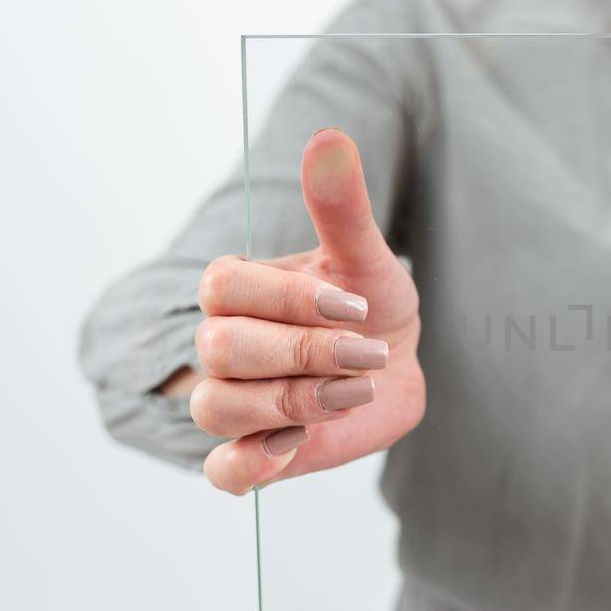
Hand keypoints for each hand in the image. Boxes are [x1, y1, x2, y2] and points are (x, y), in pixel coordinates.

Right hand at [188, 128, 425, 493]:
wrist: (393, 364)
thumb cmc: (369, 305)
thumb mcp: (365, 255)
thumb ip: (341, 205)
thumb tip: (329, 139)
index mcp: (234, 291)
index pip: (223, 289)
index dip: (290, 300)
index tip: (355, 306)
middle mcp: (220, 345)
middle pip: (220, 350)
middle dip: (304, 353)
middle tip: (367, 353)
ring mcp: (231, 402)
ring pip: (217, 407)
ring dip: (293, 402)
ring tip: (352, 392)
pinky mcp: (252, 454)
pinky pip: (221, 471)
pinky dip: (248, 464)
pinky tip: (294, 444)